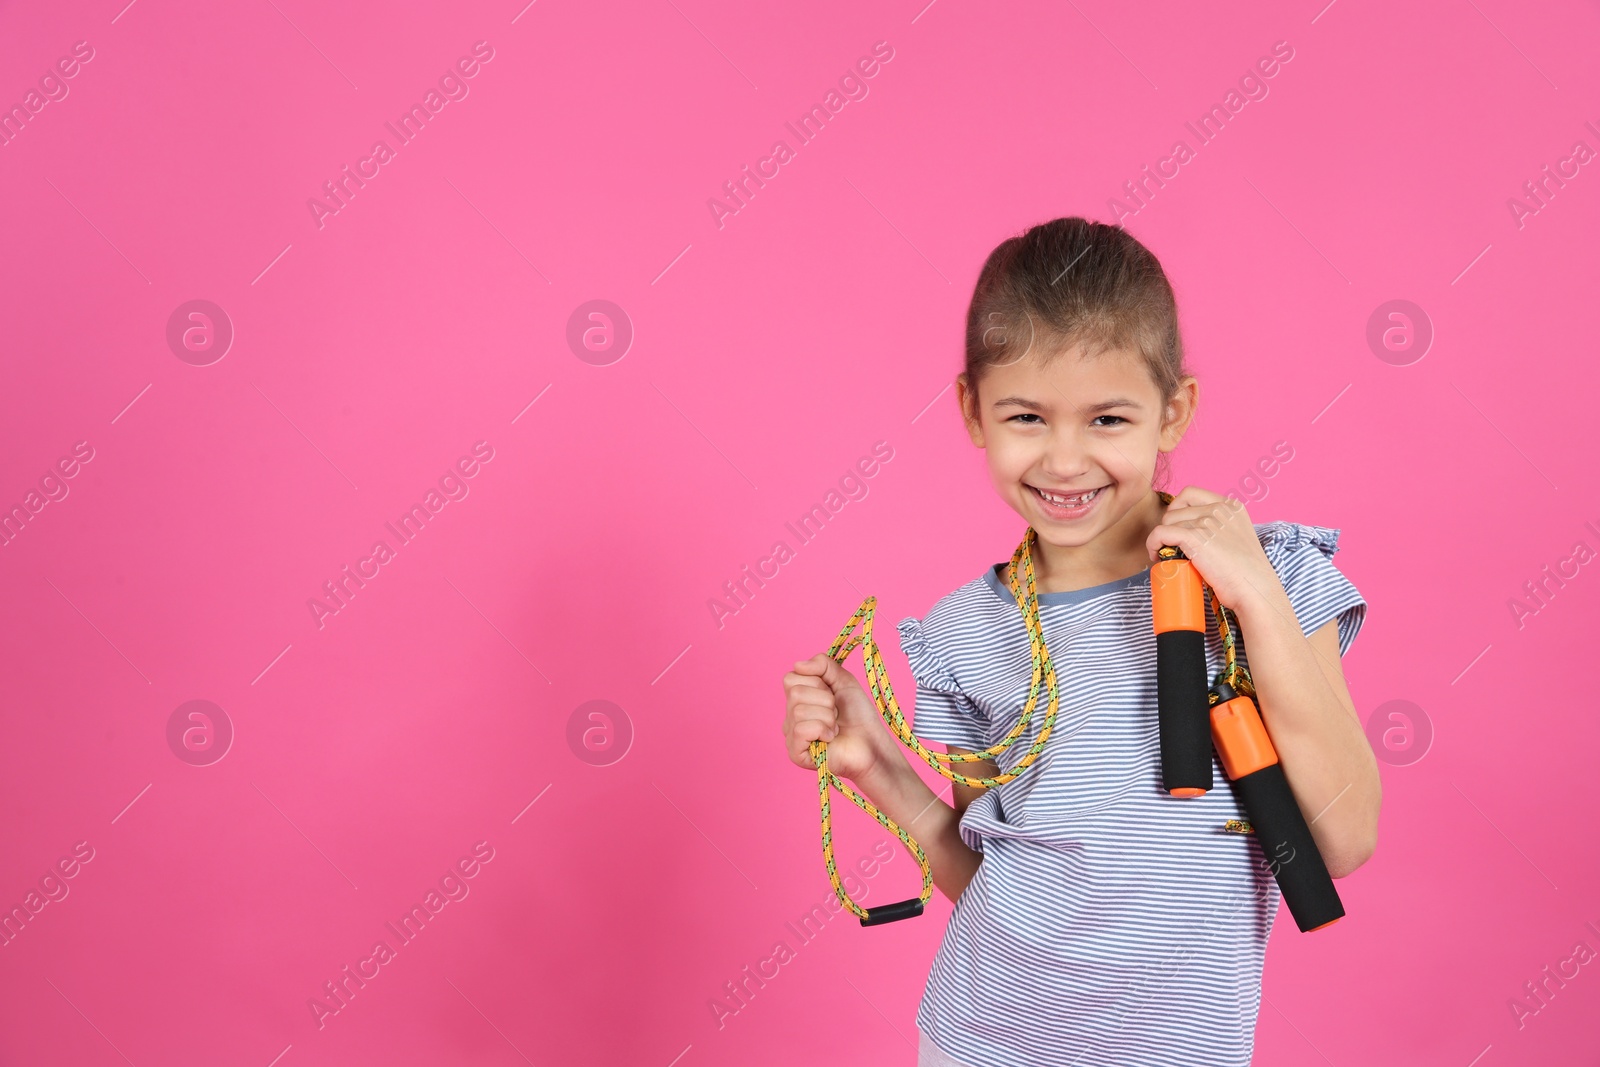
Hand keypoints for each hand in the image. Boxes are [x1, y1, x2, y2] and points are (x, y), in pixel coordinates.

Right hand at [782, 653, 902, 782]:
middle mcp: (790, 716)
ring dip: (827, 717)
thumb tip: (798, 664)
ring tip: (835, 727)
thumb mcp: (842, 680)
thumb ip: (823, 665)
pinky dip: (822, 730)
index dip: (816, 682)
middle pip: (795, 693)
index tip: (832, 694)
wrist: (871, 742)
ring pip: (799, 711)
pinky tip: (829, 738)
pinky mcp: (795, 754)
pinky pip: (801, 730)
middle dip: (825, 700)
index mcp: (797, 699)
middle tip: (836, 713)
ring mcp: (791, 735)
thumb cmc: (858, 715)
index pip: (790, 678)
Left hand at [1144, 485, 1284, 615]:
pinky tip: (1156, 555)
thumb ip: (1220, 527)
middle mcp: (1220, 509)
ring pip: (1166, 522)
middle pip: (1175, 509)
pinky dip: (1152, 544)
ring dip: (1161, 538)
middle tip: (1172, 546)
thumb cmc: (1246, 574)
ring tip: (1167, 555)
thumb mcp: (1237, 538)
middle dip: (1169, 527)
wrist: (1255, 590)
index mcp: (1232, 506)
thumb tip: (1190, 529)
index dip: (1177, 509)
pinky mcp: (1195, 537)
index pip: (1190, 493)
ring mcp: (1208, 521)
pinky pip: (1160, 533)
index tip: (1177, 527)